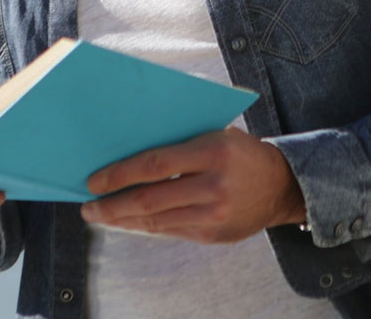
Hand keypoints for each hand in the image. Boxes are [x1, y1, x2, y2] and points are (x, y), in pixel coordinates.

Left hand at [80, 127, 305, 243]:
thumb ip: (179, 144)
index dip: (119, 174)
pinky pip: (170, 231)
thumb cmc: (240, 153)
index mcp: (212, 152)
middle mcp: (213, 185)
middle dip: (112, 205)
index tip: (94, 181)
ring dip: (122, 220)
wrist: (282, 186)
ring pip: (156, 221)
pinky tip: (129, 222)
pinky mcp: (213, 235)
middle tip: (88, 206)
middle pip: (150, 199)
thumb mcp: (214, 135)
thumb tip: (130, 156)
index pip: (154, 164)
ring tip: (100, 215)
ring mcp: (214, 214)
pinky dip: (145, 227)